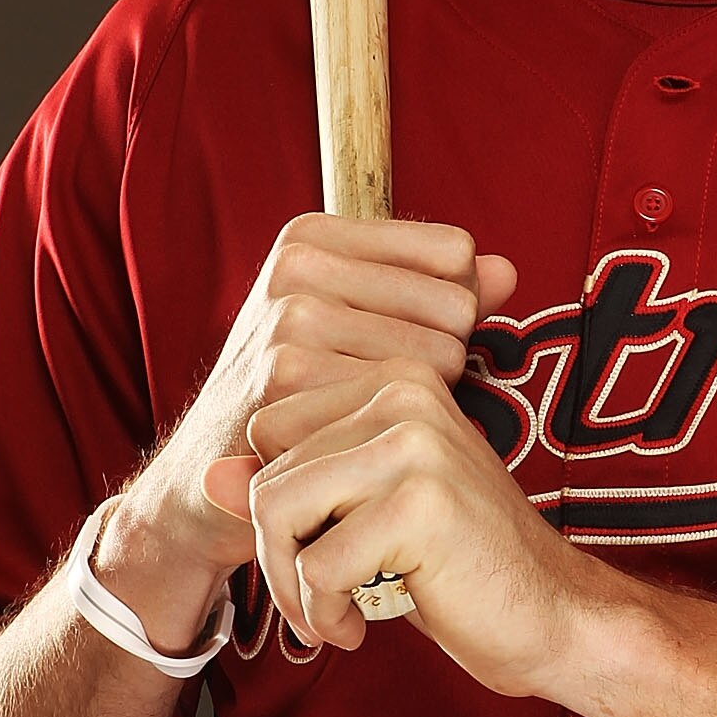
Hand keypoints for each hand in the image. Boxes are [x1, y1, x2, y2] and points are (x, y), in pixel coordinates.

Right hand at [120, 215, 516, 594]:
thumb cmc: (298, 398)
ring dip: (421, 403)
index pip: (454, 255)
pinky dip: (399, 434)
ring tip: (362, 419)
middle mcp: (296, 264)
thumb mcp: (356, 326)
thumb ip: (435, 293)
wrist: (209, 480)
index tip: (397, 346)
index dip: (448, 310)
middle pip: (457, 304)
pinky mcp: (289, 377)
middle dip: (440, 360)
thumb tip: (507, 270)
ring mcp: (289, 317)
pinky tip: (356, 446)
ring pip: (443, 355)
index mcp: (313, 236)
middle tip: (375, 395)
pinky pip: (409, 399)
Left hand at [205, 368, 616, 692]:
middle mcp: (406, 392)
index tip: (322, 551)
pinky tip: (362, 629)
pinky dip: (325, 614)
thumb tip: (209, 478)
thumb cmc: (457, 566)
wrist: (552, 616)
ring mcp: (416, 444)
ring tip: (335, 614)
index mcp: (396, 378)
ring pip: (278, 511)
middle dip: (278, 552)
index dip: (277, 504)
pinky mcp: (421, 503)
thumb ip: (293, 488)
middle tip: (324, 597)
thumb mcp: (362, 517)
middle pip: (267, 471)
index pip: (270, 427)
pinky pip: (316, 564)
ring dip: (293, 586)